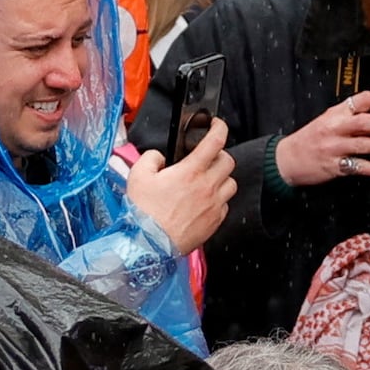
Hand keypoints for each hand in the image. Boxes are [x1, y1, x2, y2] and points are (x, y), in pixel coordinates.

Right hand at [122, 116, 236, 253]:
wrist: (149, 244)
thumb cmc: (143, 212)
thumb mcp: (137, 176)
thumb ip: (151, 158)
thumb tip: (159, 157)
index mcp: (190, 171)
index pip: (215, 141)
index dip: (220, 127)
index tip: (216, 125)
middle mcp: (207, 186)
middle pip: (228, 161)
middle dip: (219, 155)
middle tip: (207, 158)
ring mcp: (214, 205)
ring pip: (231, 183)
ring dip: (222, 178)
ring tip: (207, 181)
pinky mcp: (215, 222)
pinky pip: (225, 205)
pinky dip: (219, 200)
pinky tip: (204, 202)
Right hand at [276, 86, 369, 186]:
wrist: (287, 159)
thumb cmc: (309, 140)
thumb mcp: (327, 120)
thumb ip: (350, 119)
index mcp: (335, 113)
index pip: (362, 100)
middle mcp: (335, 128)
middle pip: (365, 122)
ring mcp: (334, 148)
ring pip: (365, 145)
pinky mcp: (335, 166)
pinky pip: (359, 167)